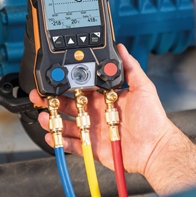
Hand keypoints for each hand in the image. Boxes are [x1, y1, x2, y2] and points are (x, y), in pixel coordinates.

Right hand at [31, 43, 195, 195]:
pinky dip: (60, 141)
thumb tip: (121, 48)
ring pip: (65, 123)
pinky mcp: (91, 146)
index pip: (79, 87)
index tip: (54, 79)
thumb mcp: (143, 87)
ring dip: (52, 120)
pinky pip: (72, 143)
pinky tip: (52, 135)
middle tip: (40, 96)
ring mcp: (91, 128)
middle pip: (67, 104)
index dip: (65, 83)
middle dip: (51, 100)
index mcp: (103, 97)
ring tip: (44, 117)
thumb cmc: (152, 119)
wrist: (156, 148)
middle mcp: (95, 111)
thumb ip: (130, 68)